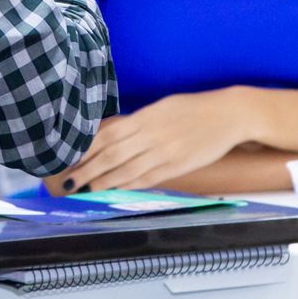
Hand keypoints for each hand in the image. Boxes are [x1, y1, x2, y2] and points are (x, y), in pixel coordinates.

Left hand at [52, 91, 251, 191]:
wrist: (229, 115)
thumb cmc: (193, 109)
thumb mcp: (162, 107)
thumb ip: (137, 121)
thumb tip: (110, 134)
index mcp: (146, 117)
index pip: (108, 135)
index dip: (86, 149)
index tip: (69, 159)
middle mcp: (152, 135)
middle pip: (112, 156)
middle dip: (87, 171)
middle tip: (68, 183)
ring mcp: (165, 152)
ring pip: (126, 171)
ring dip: (103, 183)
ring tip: (84, 191)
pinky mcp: (177, 166)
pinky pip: (147, 180)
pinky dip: (127, 186)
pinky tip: (113, 191)